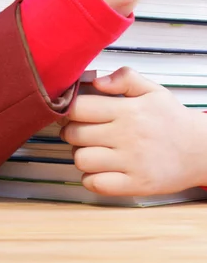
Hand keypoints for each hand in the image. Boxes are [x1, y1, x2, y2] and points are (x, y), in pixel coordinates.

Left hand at [60, 67, 206, 195]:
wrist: (202, 150)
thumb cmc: (173, 120)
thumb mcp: (153, 90)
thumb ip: (125, 78)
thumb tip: (97, 81)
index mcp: (128, 111)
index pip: (79, 108)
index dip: (68, 109)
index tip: (73, 113)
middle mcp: (127, 136)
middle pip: (75, 134)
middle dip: (71, 132)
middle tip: (80, 132)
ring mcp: (131, 162)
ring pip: (81, 159)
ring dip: (81, 155)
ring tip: (92, 151)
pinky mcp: (135, 184)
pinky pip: (95, 184)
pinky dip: (91, 178)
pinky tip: (100, 170)